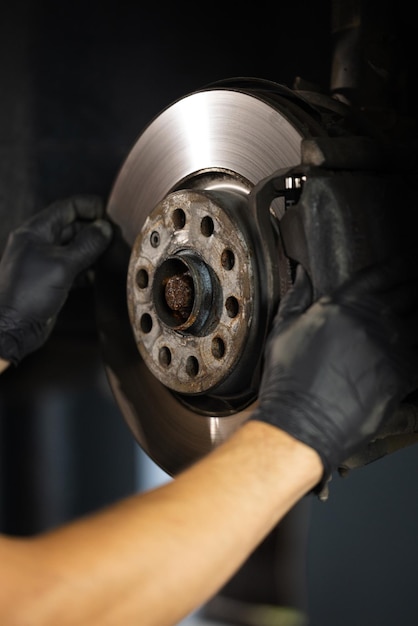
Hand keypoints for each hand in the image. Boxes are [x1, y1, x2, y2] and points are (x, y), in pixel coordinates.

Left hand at [0, 195, 112, 364]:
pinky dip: (88, 269)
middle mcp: (40, 244)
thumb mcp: (62, 265)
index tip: (110, 215)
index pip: (67, 208)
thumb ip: (86, 244)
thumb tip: (105, 228)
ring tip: (111, 254)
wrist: (12, 328)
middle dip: (94, 230)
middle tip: (115, 237)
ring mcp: (46, 263)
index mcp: (36, 231)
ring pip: (75, 248)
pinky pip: (75, 268)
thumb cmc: (27, 293)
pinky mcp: (52, 280)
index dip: (90, 208)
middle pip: (73, 227)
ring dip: (93, 250)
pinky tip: (99, 275)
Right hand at [250, 255, 417, 495]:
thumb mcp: (283, 330)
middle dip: (413, 289)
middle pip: (405, 294)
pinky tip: (414, 349)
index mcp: (341, 305)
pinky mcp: (403, 373)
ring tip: (414, 318)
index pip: (377, 276)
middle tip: (415, 290)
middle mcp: (370, 320)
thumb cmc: (288, 380)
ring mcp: (389, 346)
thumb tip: (302, 275)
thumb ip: (296, 298)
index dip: (396, 268)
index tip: (404, 264)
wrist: (300, 421)